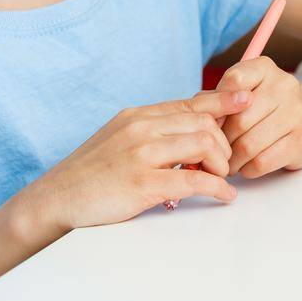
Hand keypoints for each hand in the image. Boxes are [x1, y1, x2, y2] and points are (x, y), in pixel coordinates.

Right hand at [15, 90, 248, 235]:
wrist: (55, 199)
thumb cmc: (91, 174)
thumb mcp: (119, 139)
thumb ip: (151, 131)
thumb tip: (188, 130)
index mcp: (137, 115)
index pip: (190, 102)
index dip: (223, 102)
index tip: (246, 101)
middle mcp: (140, 128)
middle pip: (203, 120)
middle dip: (223, 142)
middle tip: (224, 163)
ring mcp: (141, 154)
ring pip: (202, 142)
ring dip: (220, 162)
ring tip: (220, 177)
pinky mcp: (142, 183)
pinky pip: (193, 179)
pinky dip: (216, 187)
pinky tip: (223, 195)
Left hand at [216, 56, 301, 177]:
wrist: (300, 124)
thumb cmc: (257, 109)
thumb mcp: (236, 95)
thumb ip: (215, 100)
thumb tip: (205, 121)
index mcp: (264, 67)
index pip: (234, 80)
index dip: (218, 105)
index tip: (215, 119)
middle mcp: (284, 85)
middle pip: (239, 119)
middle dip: (222, 140)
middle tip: (217, 150)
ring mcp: (296, 113)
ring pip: (249, 145)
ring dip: (233, 159)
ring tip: (228, 161)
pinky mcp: (300, 141)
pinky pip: (262, 162)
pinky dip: (248, 169)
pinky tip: (246, 165)